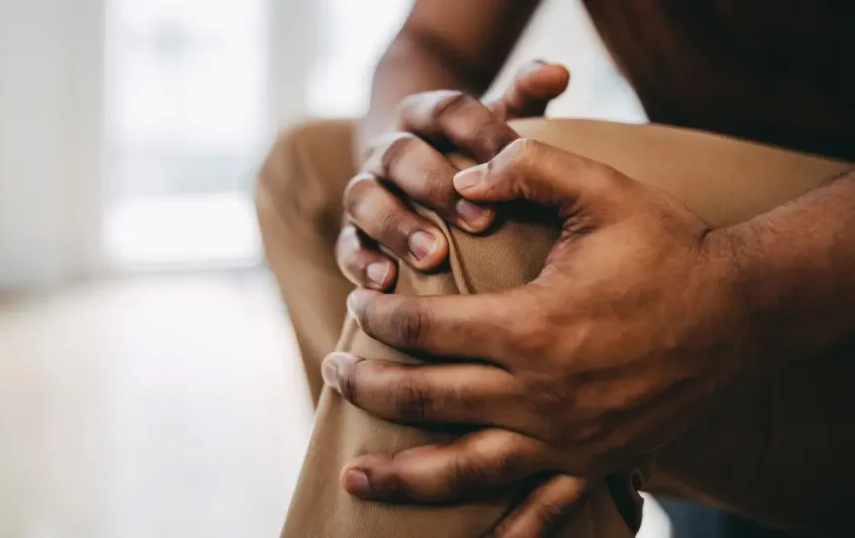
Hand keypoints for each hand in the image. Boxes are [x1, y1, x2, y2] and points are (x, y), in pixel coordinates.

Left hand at [323, 139, 746, 535]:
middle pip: (425, 400)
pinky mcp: (594, 462)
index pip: (424, 329)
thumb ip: (527, 167)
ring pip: (463, 468)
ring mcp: (566, 438)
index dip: (379, 316)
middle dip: (367, 386)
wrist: (740, 313)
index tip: (359, 303)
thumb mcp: (602, 191)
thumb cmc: (667, 248)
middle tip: (332, 370)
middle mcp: (539, 393)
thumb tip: (461, 175)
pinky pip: (542, 509)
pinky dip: (508, 532)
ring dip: (402, 476)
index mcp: (531, 326)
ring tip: (354, 479)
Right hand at [338, 61, 569, 289]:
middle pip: (401, 155)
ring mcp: (364, 189)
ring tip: (434, 257)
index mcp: (422, 115)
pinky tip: (386, 283)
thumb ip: (525, 98)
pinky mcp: (351, 231)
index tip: (512, 160)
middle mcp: (386, 149)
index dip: (479, 134)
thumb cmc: (473, 156)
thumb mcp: (498, 124)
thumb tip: (558, 72)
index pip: (446, 112)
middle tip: (482, 221)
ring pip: (364, 198)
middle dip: (438, 187)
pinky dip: (361, 262)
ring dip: (398, 227)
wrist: (418, 176)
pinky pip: (345, 244)